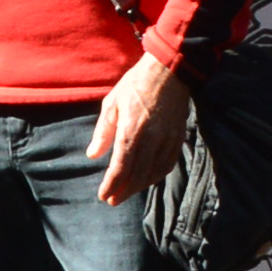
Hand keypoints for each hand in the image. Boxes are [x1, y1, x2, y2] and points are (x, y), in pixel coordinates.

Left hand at [90, 49, 191, 204]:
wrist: (169, 70)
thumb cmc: (136, 84)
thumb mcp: (112, 103)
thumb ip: (103, 132)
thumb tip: (93, 155)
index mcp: (131, 129)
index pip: (121, 166)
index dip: (112, 184)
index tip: (104, 196)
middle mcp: (151, 138)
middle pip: (137, 174)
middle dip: (124, 190)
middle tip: (113, 200)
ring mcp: (167, 138)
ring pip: (154, 172)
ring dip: (139, 186)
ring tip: (126, 191)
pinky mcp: (178, 137)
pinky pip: (168, 164)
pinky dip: (156, 176)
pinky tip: (146, 179)